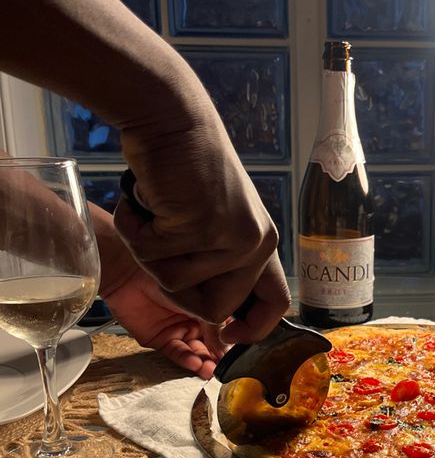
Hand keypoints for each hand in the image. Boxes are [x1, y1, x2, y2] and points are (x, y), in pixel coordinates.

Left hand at [103, 264, 225, 378]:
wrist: (130, 274)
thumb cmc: (165, 275)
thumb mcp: (199, 301)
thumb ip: (214, 325)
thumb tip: (226, 349)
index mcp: (209, 306)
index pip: (225, 328)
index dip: (232, 341)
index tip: (238, 354)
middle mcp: (196, 320)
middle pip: (211, 343)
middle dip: (217, 356)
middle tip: (223, 366)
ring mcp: (179, 330)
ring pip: (195, 351)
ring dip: (204, 362)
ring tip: (210, 369)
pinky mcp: (161, 340)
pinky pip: (177, 353)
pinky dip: (187, 359)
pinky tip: (196, 363)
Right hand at [114, 95, 290, 338]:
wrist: (172, 118)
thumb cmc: (184, 169)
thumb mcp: (215, 219)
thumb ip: (218, 262)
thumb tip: (217, 322)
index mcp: (262, 243)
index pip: (275, 304)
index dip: (253, 330)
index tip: (225, 339)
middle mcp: (256, 244)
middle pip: (212, 311)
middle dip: (174, 289)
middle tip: (163, 243)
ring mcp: (232, 236)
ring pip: (174, 285)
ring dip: (150, 252)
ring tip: (157, 210)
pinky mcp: (204, 226)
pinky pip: (153, 255)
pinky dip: (137, 230)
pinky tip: (146, 200)